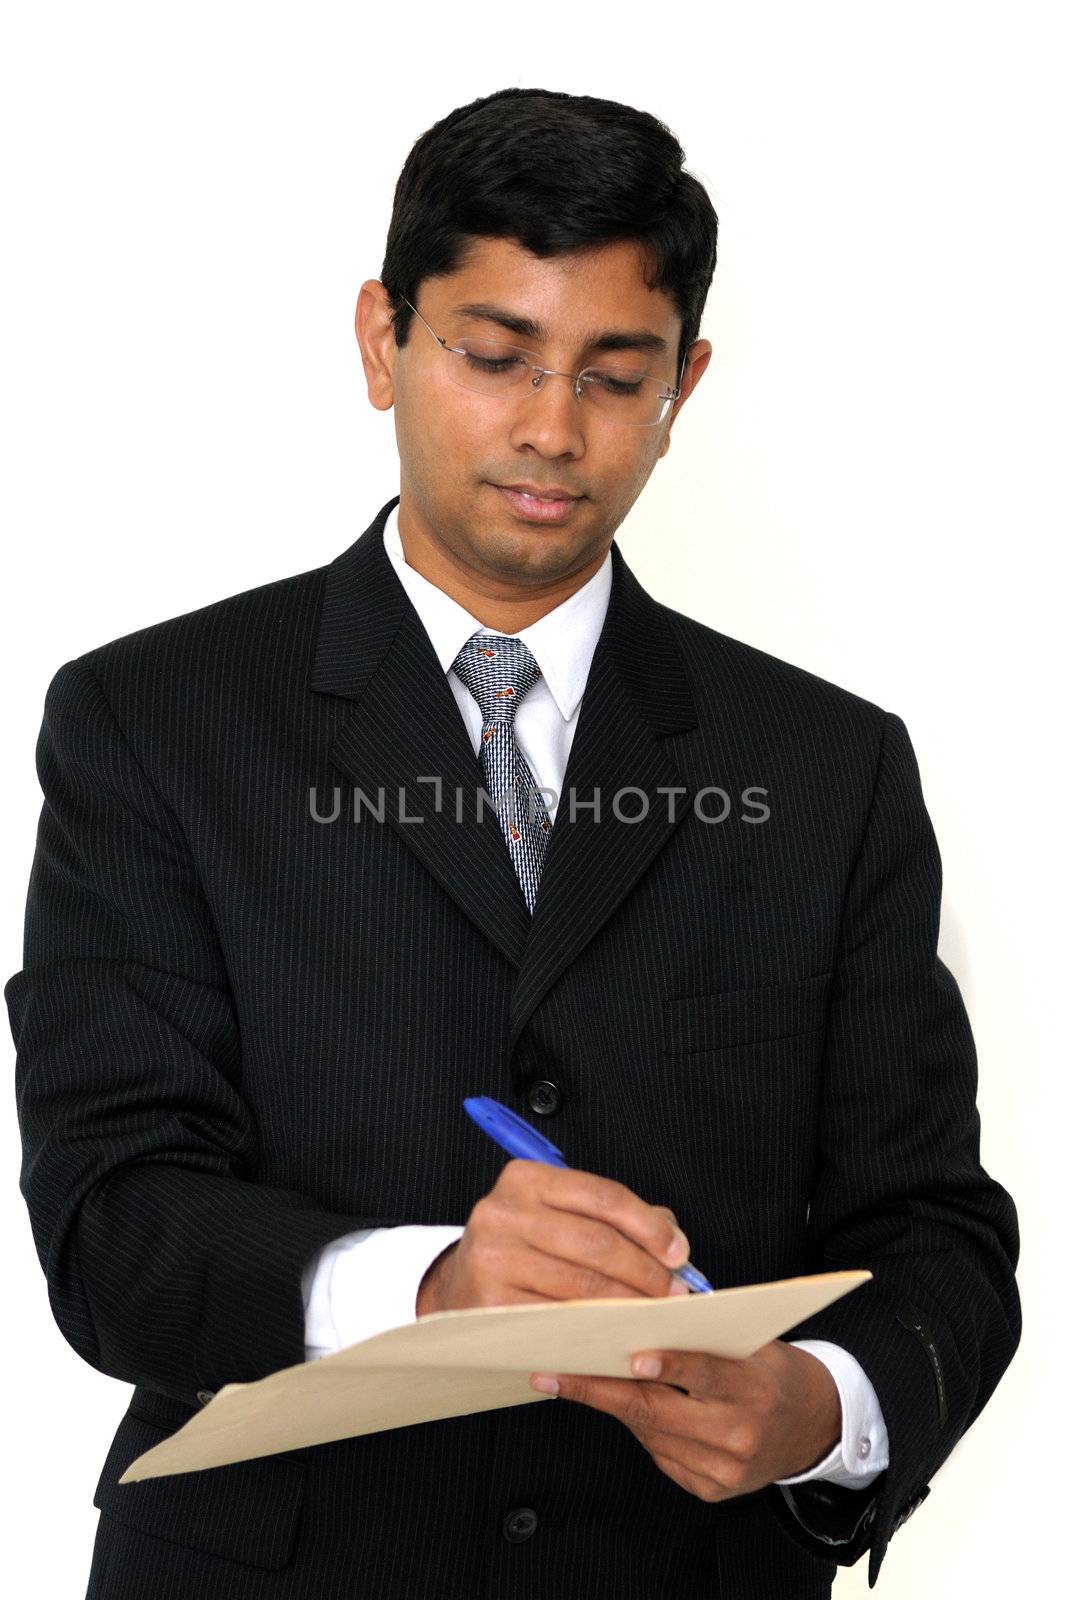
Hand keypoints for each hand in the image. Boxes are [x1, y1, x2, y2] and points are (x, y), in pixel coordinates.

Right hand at [415, 1158, 691, 1315]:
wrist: (460, 1287)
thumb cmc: (523, 1249)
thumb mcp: (560, 1216)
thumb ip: (617, 1219)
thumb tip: (673, 1239)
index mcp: (525, 1179)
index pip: (602, 1196)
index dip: (648, 1226)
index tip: (677, 1252)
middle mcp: (503, 1212)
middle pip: (597, 1243)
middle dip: (646, 1272)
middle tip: (674, 1292)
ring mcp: (493, 1259)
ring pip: (582, 1286)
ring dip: (630, 1305)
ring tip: (655, 1314)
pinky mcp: (491, 1304)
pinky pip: (560, 1320)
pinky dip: (598, 1330)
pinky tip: (619, 1333)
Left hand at [528, 1339, 841, 1503]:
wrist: (811, 1425)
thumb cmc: (769, 1369)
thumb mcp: (750, 1341)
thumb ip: (703, 1331)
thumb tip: (641, 1310)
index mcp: (752, 1387)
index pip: (703, 1372)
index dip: (666, 1364)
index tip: (627, 1354)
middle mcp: (738, 1432)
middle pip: (658, 1411)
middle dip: (600, 1390)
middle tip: (554, 1373)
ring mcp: (725, 1468)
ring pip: (652, 1434)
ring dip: (613, 1406)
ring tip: (574, 1379)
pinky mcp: (713, 1490)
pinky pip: (661, 1456)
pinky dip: (643, 1430)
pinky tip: (629, 1408)